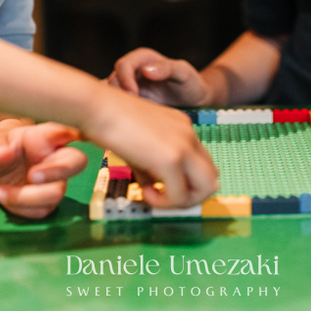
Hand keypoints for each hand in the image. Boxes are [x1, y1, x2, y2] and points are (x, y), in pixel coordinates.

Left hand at [0, 120, 87, 218]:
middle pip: (77, 162)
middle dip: (57, 171)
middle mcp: (58, 157)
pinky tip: (5, 197)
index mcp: (47, 136)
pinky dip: (20, 208)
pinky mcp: (49, 201)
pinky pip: (42, 210)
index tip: (72, 136)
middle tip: (32, 175)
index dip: (73, 133)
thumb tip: (2, 154)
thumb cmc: (1, 146)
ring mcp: (57, 181)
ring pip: (56, 192)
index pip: (65, 131)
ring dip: (25, 196)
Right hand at [82, 84, 218, 208]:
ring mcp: (183, 145)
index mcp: (181, 127)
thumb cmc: (109, 121)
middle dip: (192, 196)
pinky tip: (145, 192)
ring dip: (183, 201)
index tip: (160, 187)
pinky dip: (163, 202)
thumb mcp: (137, 145)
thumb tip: (153, 188)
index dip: (186, 182)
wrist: (98, 107)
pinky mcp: (171, 158)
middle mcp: (188, 134)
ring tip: (154, 197)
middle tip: (165, 199)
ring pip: (206, 188)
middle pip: (212, 177)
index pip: (201, 163)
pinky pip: (179, 195)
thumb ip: (150, 166)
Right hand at [107, 47, 209, 106]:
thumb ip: (167, 68)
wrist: (193, 99)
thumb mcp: (183, 72)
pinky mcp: (129, 102)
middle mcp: (132, 71)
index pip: (123, 65)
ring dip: (117, 105)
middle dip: (119, 94)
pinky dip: (119, 112)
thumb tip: (146, 71)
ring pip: (112, 94)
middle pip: (113, 80)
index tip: (133, 95)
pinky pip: (118, 106)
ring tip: (131, 116)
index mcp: (142, 59)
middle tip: (132, 110)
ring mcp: (128, 87)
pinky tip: (129, 121)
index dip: (125, 79)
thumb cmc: (190, 82)